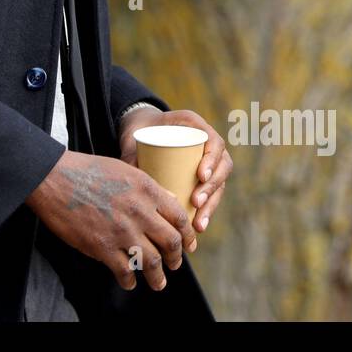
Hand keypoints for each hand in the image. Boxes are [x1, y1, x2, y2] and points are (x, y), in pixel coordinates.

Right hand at [26, 150, 194, 290]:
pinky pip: (124, 271)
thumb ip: (149, 186)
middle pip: (171, 242)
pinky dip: (130, 281)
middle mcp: (139, 211)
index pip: (179, 217)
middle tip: (175, 264)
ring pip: (152, 262)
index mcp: (146, 189)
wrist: (54, 178)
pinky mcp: (102, 247)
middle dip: (177, 258)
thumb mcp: (124, 169)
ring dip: (158, 277)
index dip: (188, 235)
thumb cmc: (86, 169)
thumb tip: (171, 199)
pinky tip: (129, 282)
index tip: (189, 244)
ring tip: (159, 283)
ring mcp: (121, 231)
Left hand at [118, 106, 232, 233]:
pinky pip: (211, 194)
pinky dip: (207, 210)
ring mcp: (208, 160)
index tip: (200, 175)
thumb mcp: (135, 138)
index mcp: (194, 125)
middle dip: (212, 187)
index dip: (212, 159)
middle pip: (222, 166)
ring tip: (198, 224)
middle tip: (196, 202)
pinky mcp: (203, 177)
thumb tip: (129, 185)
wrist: (141, 129)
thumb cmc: (139, 130)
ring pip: (219, 183)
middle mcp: (207, 142)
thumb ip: (130, 157)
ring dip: (211, 205)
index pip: (214, 142)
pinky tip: (199, 226)